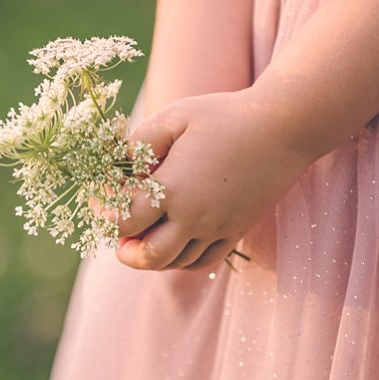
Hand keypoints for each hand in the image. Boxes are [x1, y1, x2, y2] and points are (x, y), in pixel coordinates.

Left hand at [112, 87, 315, 271]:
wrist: (282, 128)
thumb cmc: (222, 116)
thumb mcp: (172, 118)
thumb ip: (139, 144)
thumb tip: (114, 164)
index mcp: (173, 189)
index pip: (125, 220)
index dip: (104, 212)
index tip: (96, 197)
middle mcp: (196, 218)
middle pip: (149, 256)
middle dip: (124, 248)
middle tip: (114, 230)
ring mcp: (219, 228)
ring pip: (176, 263)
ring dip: (151, 255)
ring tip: (137, 235)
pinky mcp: (236, 230)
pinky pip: (204, 261)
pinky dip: (181, 259)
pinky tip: (170, 240)